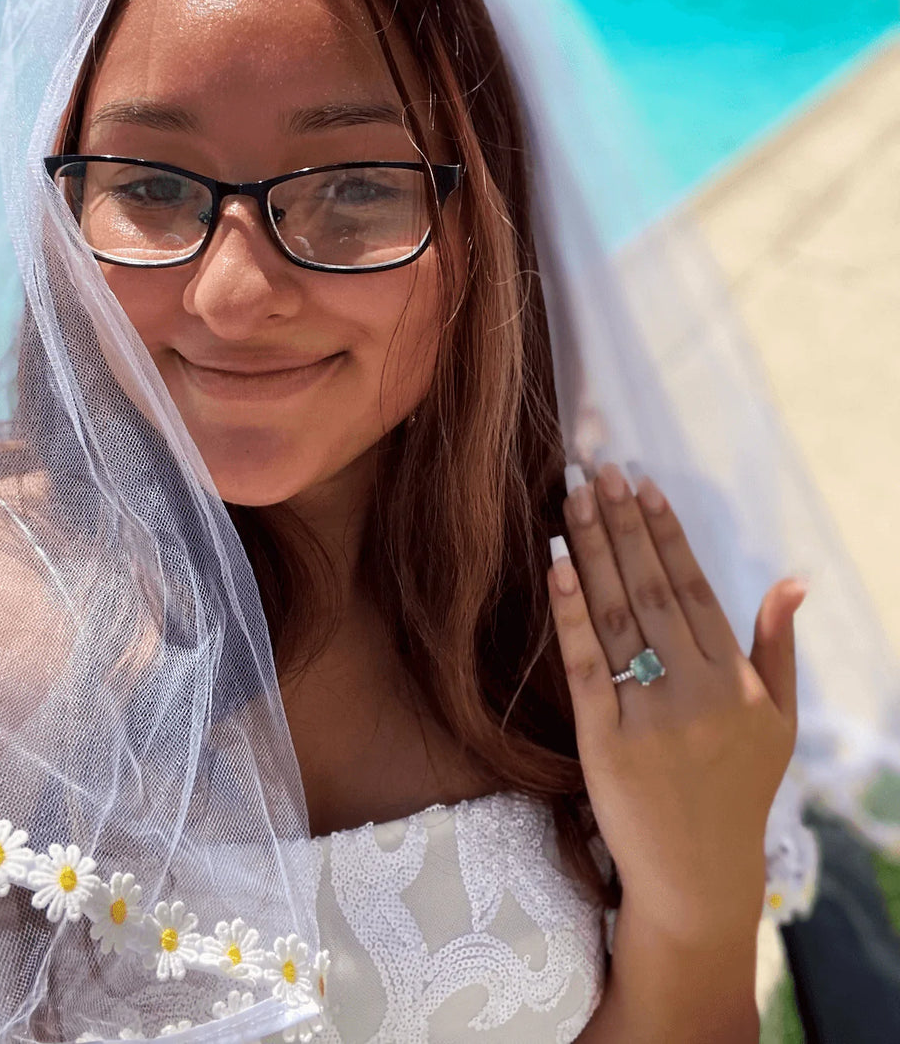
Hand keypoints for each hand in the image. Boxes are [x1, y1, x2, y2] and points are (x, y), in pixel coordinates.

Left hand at [548, 462, 804, 944]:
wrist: (698, 876)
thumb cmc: (738, 791)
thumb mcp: (778, 722)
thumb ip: (779, 648)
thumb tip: (792, 580)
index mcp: (735, 679)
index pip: (694, 587)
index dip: (666, 533)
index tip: (644, 485)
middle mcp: (696, 689)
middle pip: (651, 588)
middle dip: (622, 525)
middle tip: (599, 471)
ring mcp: (649, 714)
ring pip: (617, 614)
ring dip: (592, 550)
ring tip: (573, 499)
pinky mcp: (604, 742)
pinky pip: (584, 665)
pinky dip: (569, 613)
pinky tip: (555, 566)